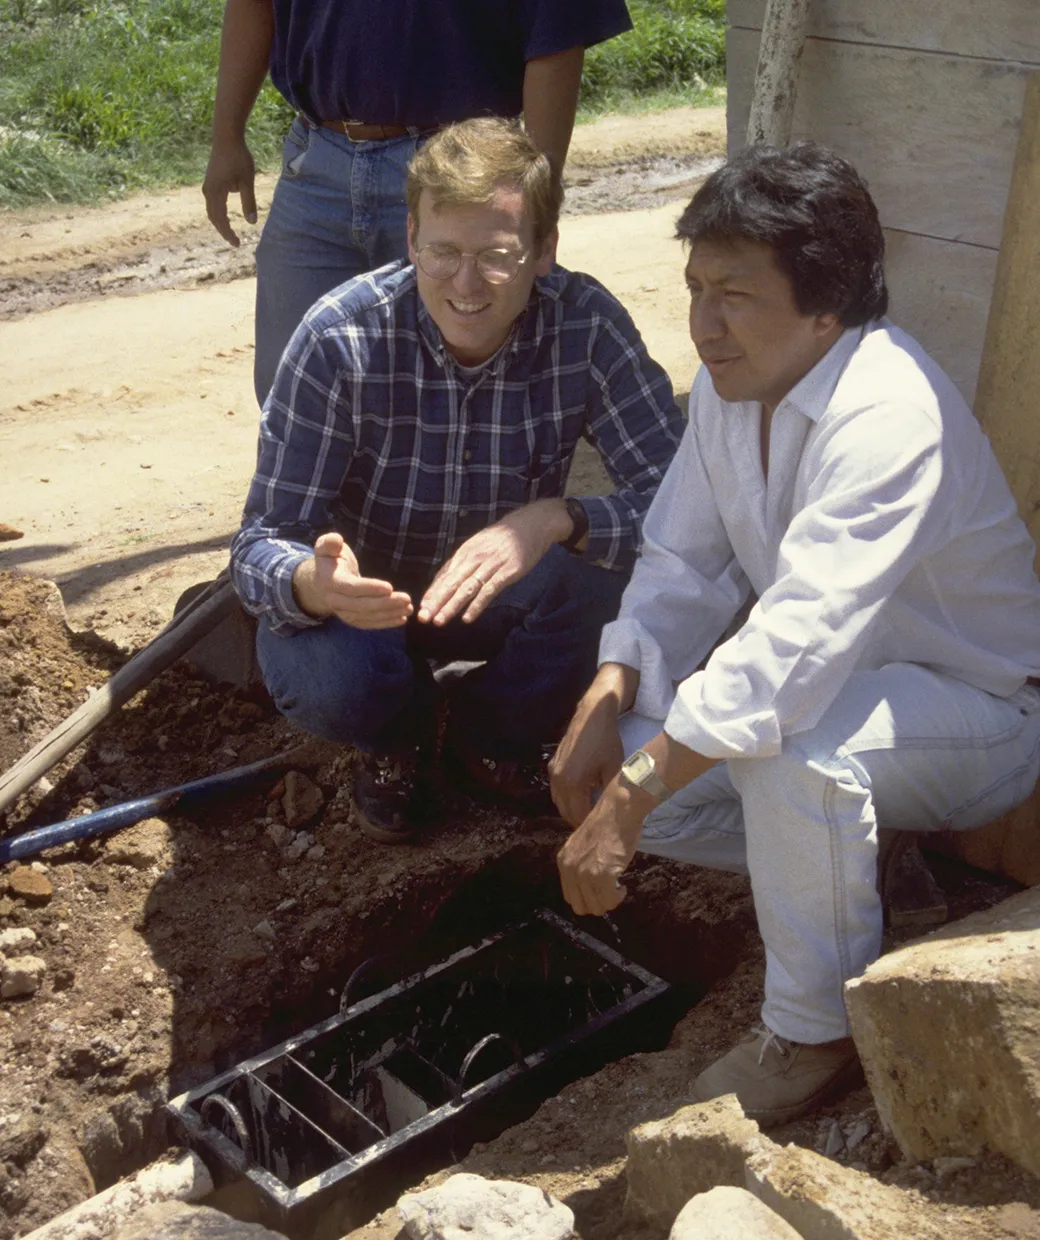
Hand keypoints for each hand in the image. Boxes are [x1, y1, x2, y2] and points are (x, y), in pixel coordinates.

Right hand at [203, 137, 257, 246]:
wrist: (226, 137)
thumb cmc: (238, 157)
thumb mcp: (247, 181)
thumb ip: (249, 202)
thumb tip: (252, 223)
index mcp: (216, 193)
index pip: (221, 220)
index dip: (228, 233)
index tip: (237, 244)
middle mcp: (208, 191)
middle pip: (214, 217)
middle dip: (223, 231)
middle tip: (235, 243)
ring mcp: (208, 186)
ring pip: (212, 210)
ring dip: (220, 222)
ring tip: (230, 232)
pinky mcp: (211, 181)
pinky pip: (213, 203)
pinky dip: (219, 213)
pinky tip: (226, 216)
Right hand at [292, 533, 412, 628]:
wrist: (320, 583)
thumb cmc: (330, 560)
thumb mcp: (326, 547)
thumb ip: (329, 542)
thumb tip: (336, 540)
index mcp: (330, 581)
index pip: (351, 588)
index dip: (370, 588)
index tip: (390, 587)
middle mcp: (334, 600)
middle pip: (362, 606)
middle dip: (386, 603)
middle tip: (407, 599)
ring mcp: (342, 613)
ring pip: (367, 617)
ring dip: (390, 614)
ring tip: (409, 608)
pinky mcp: (351, 619)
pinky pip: (369, 624)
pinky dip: (386, 623)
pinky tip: (402, 619)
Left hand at [417, 499, 571, 626]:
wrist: (532, 523)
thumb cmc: (504, 537)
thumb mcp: (480, 544)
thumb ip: (464, 561)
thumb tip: (446, 579)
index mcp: (466, 551)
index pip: (444, 575)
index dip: (432, 592)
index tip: (420, 608)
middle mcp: (475, 557)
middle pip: (451, 583)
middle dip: (435, 602)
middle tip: (422, 618)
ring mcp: (491, 564)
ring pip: (466, 588)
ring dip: (452, 606)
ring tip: (439, 621)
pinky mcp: (507, 571)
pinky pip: (489, 590)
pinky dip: (477, 605)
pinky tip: (468, 618)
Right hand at [549, 690, 623, 827]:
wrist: (592, 715)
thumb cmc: (607, 741)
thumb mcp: (614, 769)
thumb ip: (609, 793)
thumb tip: (614, 811)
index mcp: (572, 783)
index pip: (578, 816)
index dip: (589, 824)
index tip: (601, 828)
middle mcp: (558, 779)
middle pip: (565, 812)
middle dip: (579, 820)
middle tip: (595, 823)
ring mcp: (553, 771)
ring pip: (558, 801)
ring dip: (571, 809)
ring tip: (589, 811)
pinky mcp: (553, 764)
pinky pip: (557, 789)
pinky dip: (567, 797)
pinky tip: (582, 794)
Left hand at [556, 780, 652, 916]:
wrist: (618, 811)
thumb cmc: (606, 824)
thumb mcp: (582, 846)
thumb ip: (580, 865)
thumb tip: (588, 889)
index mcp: (564, 862)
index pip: (570, 897)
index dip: (587, 899)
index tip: (599, 892)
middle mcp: (571, 869)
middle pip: (582, 906)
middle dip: (598, 904)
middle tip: (610, 892)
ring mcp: (585, 873)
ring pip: (597, 906)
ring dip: (610, 901)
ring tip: (618, 887)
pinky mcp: (602, 875)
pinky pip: (610, 900)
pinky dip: (618, 897)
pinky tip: (623, 886)